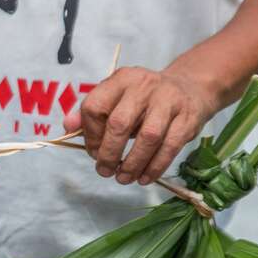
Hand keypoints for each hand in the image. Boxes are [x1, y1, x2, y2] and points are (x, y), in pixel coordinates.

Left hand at [64, 66, 222, 184]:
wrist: (190, 89)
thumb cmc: (145, 99)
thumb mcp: (118, 97)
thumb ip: (92, 112)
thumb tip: (68, 127)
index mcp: (121, 79)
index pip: (95, 107)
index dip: (90, 135)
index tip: (93, 152)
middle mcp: (144, 85)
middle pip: (119, 123)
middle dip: (108, 153)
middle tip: (105, 171)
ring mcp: (168, 100)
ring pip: (147, 138)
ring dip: (132, 164)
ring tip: (124, 178)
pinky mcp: (187, 117)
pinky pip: (170, 147)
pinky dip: (155, 167)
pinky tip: (144, 178)